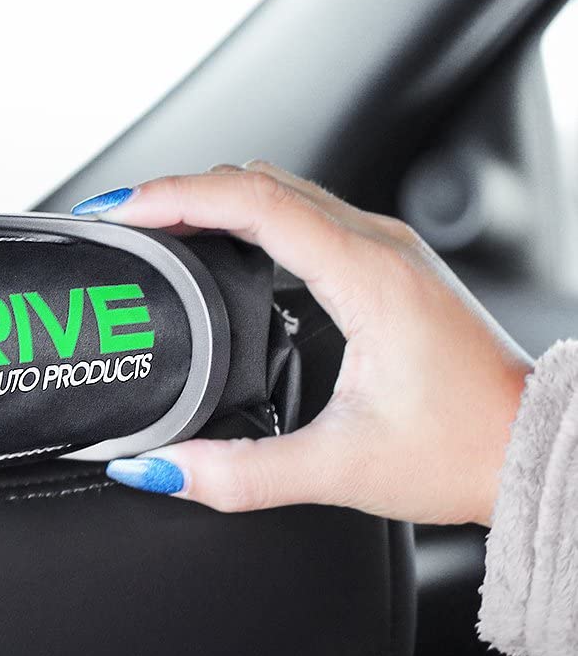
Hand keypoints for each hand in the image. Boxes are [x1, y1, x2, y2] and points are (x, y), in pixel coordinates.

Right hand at [72, 162, 532, 524]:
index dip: (175, 195)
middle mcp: (379, 246)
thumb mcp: (339, 469)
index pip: (252, 199)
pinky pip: (302, 214)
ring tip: (156, 229)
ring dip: (213, 199)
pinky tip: (218, 248)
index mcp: (367, 275)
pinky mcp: (386, 267)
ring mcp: (386, 250)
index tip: (121, 212)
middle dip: (179, 191)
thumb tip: (158, 467)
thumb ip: (238, 475)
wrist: (534, 451)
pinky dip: (245, 217)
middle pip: (258, 181)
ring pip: (282, 191)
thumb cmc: (466, 450)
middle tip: (122, 221)